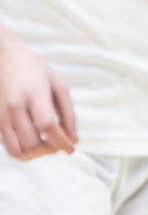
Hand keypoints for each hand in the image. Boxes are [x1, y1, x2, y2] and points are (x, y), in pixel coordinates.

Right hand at [0, 30, 76, 159]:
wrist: (5, 59)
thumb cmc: (35, 70)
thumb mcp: (58, 85)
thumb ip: (68, 113)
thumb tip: (73, 139)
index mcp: (33, 93)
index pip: (47, 126)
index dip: (61, 142)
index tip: (71, 148)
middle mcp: (15, 106)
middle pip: (32, 142)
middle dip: (50, 150)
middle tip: (60, 145)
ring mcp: (3, 115)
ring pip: (18, 150)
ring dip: (36, 155)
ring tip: (47, 147)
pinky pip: (9, 147)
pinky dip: (23, 153)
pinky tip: (34, 145)